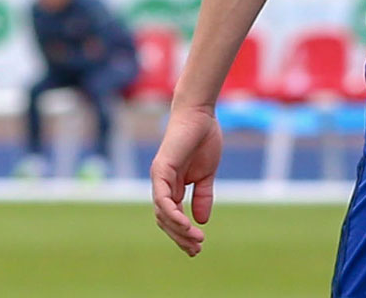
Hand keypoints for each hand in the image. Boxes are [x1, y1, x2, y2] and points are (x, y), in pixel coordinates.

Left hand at [151, 106, 222, 256]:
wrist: (200, 115)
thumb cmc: (203, 140)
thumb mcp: (207, 174)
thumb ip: (203, 196)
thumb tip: (202, 220)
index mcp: (172, 187)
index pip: (172, 217)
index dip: (183, 233)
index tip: (197, 247)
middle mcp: (161, 186)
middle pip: (165, 221)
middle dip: (180, 237)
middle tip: (196, 250)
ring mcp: (159, 179)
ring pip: (162, 214)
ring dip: (178, 229)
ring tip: (195, 239)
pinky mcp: (161, 171)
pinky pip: (163, 199)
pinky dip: (172, 213)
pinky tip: (184, 223)